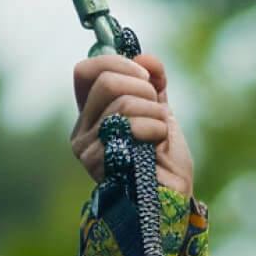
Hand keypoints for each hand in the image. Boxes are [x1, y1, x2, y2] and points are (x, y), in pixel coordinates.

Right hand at [70, 53, 193, 195]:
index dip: (117, 64)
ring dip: (155, 115)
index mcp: (91, 115)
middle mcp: (82, 132)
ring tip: (159, 135)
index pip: (86, 71)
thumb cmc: (164, 161)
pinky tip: (157, 148)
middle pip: (107, 82)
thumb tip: (146, 58)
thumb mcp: (159, 111)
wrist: (173, 198)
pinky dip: (156, 130)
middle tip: (157, 111)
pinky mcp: (101, 163)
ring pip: (124, 103)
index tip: (145, 77)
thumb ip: (153, 83)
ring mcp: (88, 149)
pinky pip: (132, 126)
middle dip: (144, 89)